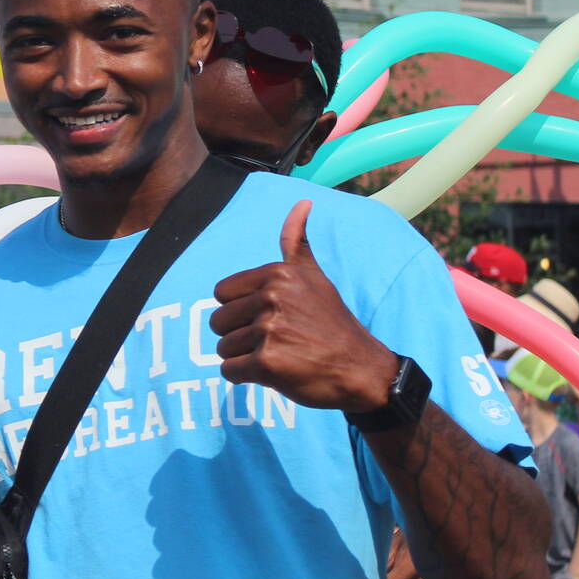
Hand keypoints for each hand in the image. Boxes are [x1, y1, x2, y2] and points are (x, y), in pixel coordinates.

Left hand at [208, 201, 397, 413]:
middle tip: (275, 341)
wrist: (360, 369)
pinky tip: (274, 372)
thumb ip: (297, 241)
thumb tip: (303, 201)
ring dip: (244, 358)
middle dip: (239, 336)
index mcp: (277, 274)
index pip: (221, 293)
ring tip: (278, 355)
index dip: (240, 310)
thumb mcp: (315, 277)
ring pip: (223, 348)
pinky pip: (229, 371)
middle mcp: (272, 298)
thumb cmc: (332, 324)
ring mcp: (269, 330)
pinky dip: (245, 377)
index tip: (270, 317)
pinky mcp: (267, 363)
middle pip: (217, 322)